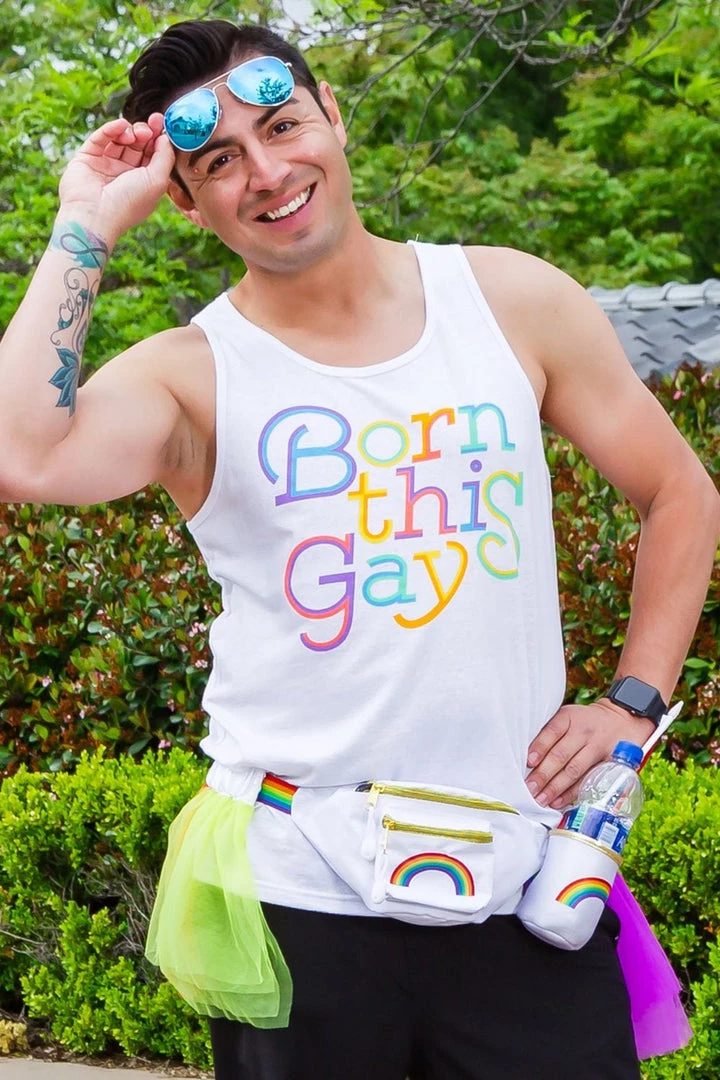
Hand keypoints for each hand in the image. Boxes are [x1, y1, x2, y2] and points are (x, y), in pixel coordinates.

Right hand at [57, 113, 174, 244]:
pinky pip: (101, 138)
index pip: (152, 154)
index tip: (161, 123)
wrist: (95, 215)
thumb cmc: (129, 203)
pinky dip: (111, 129)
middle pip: (138, 144)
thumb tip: (165, 136)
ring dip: (130, 131)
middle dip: (145, 131)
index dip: (157, 137)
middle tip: (150, 125)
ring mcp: (106, 165)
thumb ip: (165, 157)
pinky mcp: (88, 158)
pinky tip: (120, 126)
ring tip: (133, 134)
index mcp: (144, 182)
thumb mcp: (157, 181)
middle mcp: (125, 173)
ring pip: (120, 139)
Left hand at [525, 700, 654, 809]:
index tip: (528, 762)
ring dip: (555, 787)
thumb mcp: (567, 716)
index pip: (552, 732)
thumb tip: (526, 759)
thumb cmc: (583, 722)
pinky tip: (558, 801)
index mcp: (569, 717)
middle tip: (529, 788)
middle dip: (543, 774)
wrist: (621, 720)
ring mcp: (597, 748)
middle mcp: (583, 732)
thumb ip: (548, 733)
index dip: (540, 747)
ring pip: (574, 770)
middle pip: (561, 754)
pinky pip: (587, 781)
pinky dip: (571, 793)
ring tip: (541, 799)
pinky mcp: (607, 763)